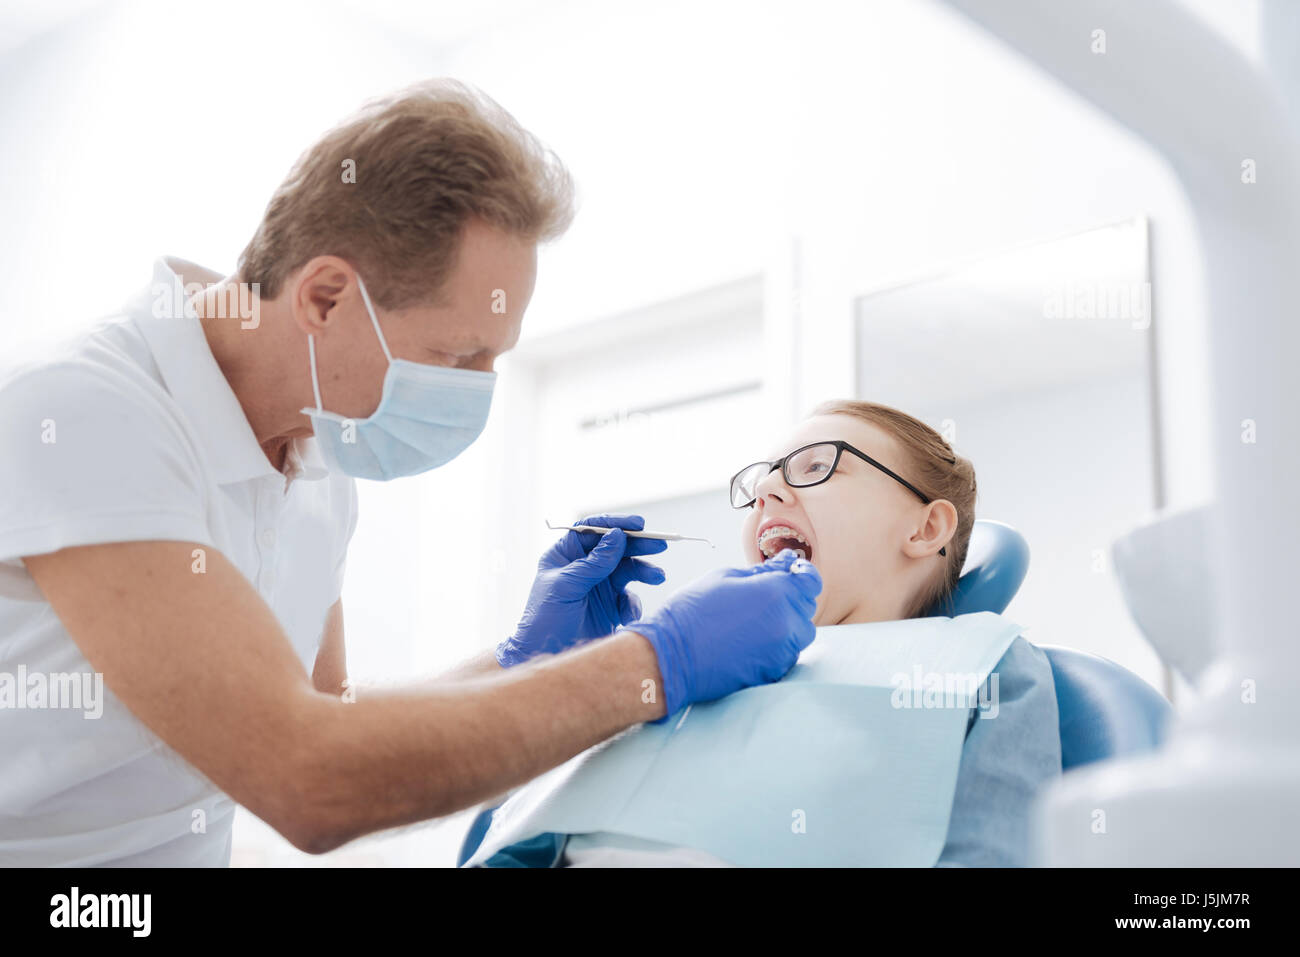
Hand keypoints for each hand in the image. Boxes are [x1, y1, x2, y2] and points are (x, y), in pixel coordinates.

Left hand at [496, 514, 667, 666]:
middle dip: (637, 545)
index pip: (592, 531)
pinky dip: (633, 605)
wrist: (545, 656)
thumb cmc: (544, 619)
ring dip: (644, 571)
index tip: (638, 524)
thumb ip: (593, 563)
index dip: (615, 524)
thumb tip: (618, 536)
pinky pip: (629, 599)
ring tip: (657, 577)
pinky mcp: (610, 608)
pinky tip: (628, 616)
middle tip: (659, 544)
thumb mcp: (566, 586)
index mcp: (565, 555)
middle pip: (615, 547)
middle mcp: (584, 567)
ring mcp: (599, 587)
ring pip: (628, 570)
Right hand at [626, 548, 821, 720]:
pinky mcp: (773, 672)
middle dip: (790, 599)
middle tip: (762, 598)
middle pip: (806, 607)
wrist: (672, 656)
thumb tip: (784, 564)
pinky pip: (786, 654)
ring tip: (753, 623)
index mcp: (777, 592)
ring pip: (800, 634)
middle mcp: (787, 623)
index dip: (801, 575)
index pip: (811, 581)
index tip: (788, 574)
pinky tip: (748, 642)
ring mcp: (783, 651)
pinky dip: (776, 646)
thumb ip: (762, 571)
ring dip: (786, 624)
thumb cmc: (691, 612)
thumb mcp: (724, 577)